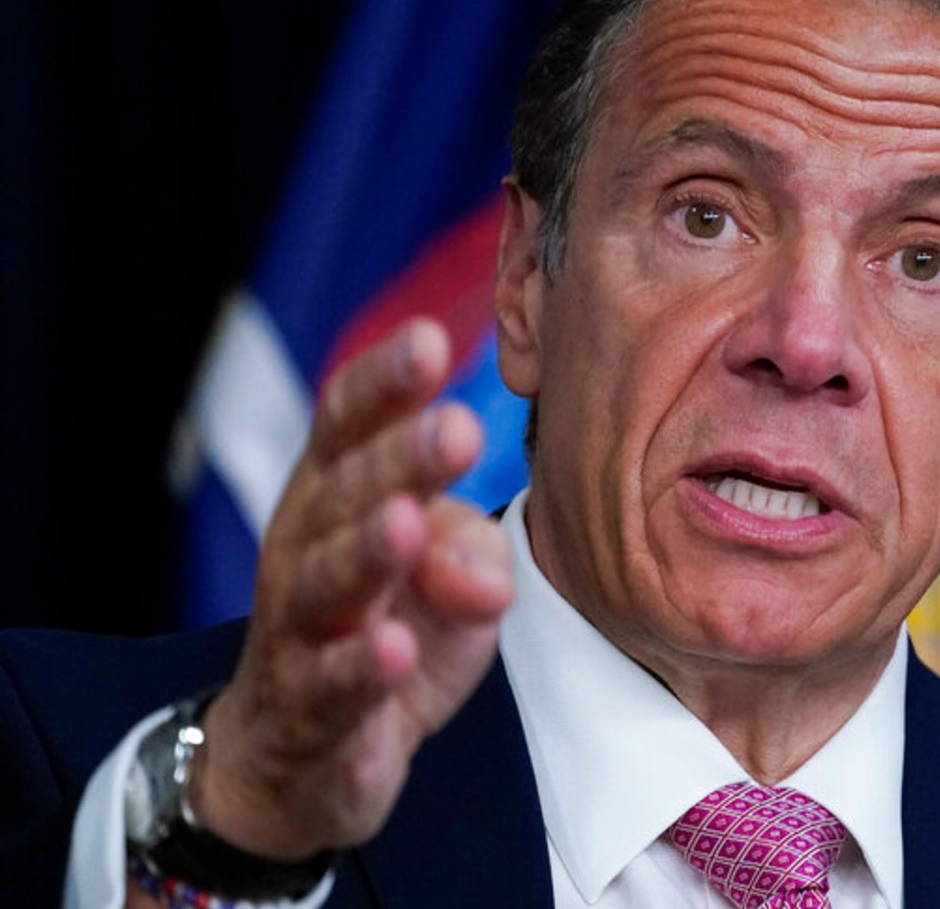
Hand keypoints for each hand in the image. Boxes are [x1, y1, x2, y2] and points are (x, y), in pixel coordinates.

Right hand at [190, 319, 513, 858]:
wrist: (302, 759)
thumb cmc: (386, 632)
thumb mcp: (449, 577)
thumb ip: (472, 550)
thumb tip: (484, 570)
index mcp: (335, 496)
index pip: (348, 425)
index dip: (384, 383)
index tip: (432, 339)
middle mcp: (303, 550)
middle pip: (343, 494)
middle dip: (396, 459)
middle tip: (456, 428)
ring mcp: (298, 632)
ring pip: (325, 584)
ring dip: (367, 552)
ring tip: (405, 522)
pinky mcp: (309, 712)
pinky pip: (332, 687)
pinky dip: (362, 669)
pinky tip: (395, 649)